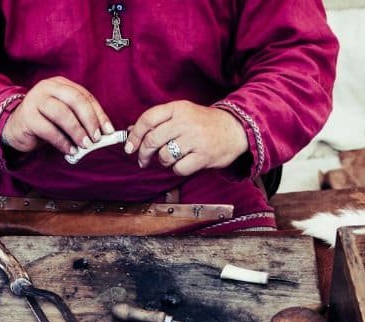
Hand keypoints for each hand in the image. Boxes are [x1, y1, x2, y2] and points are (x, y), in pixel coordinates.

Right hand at [1, 77, 114, 154]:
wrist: (15, 127)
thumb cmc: (45, 122)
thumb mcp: (64, 116)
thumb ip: (81, 119)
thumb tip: (104, 132)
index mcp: (60, 84)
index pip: (84, 96)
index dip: (99, 113)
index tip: (108, 130)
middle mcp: (47, 88)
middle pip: (75, 100)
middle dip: (89, 120)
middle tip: (97, 138)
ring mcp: (35, 100)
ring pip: (62, 114)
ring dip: (77, 132)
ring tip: (85, 146)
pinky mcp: (27, 117)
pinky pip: (49, 130)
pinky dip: (62, 142)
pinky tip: (70, 151)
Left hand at [125, 101, 248, 175]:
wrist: (235, 129)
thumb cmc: (204, 123)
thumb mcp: (182, 114)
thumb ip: (158, 121)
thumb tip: (131, 132)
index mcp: (178, 108)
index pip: (147, 119)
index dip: (135, 135)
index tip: (129, 147)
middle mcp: (185, 122)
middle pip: (152, 140)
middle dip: (143, 154)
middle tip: (143, 160)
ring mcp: (195, 139)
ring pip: (164, 156)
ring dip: (164, 161)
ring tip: (172, 158)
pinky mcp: (203, 156)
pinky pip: (179, 168)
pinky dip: (178, 169)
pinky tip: (185, 163)